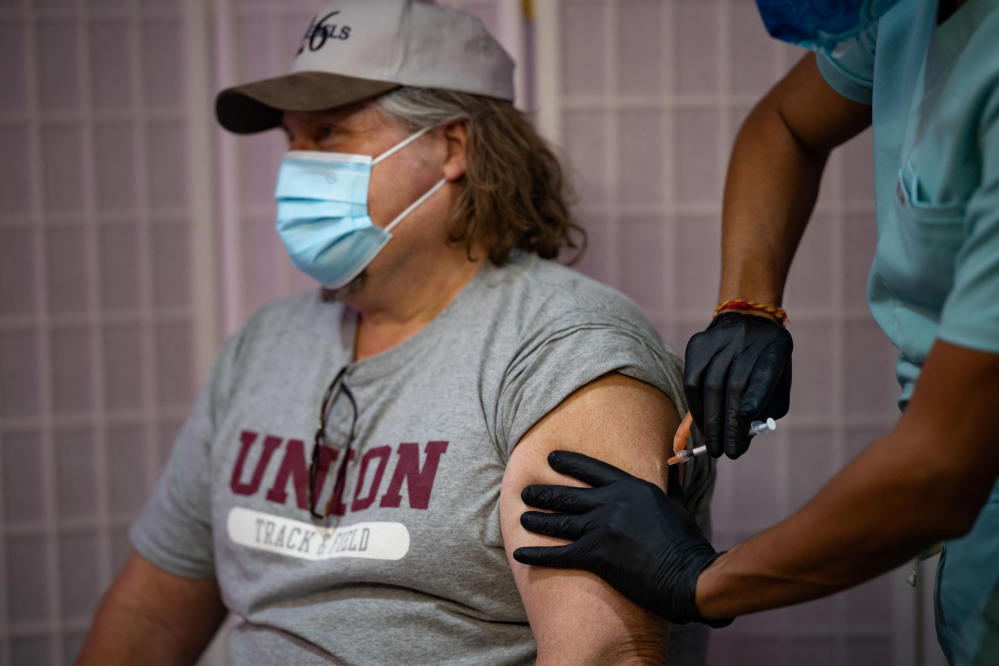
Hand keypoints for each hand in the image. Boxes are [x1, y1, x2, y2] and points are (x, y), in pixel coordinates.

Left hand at [512, 450, 732, 626]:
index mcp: (631, 487)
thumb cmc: (686, 543)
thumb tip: (673, 464)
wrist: (689, 576)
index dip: (569, 462)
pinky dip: (537, 554)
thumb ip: (668, 483)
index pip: (591, 469)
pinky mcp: (596, 556)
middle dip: (543, 494)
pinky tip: (520, 554)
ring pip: (559, 521)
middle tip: (526, 493)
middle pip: (568, 495)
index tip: (551, 458)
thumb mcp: (677, 503)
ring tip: (522, 518)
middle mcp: (612, 503)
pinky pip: (559, 554)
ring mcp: (602, 528)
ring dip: (537, 520)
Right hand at [684, 311, 792, 457]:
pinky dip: (696, 406)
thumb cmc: (764, 365)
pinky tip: (702, 422)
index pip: (764, 376)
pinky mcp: (698, 343)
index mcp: (775, 349)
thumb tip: (742, 439)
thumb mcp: (777, 384)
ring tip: (713, 443)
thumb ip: (766, 411)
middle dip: (727, 424)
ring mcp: (720, 339)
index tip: (743, 430)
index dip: (754, 400)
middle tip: (724, 452)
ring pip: (710, 385)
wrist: (747, 322)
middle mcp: (747, 340)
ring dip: (710, 420)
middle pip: (734, 387)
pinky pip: (692, 380)